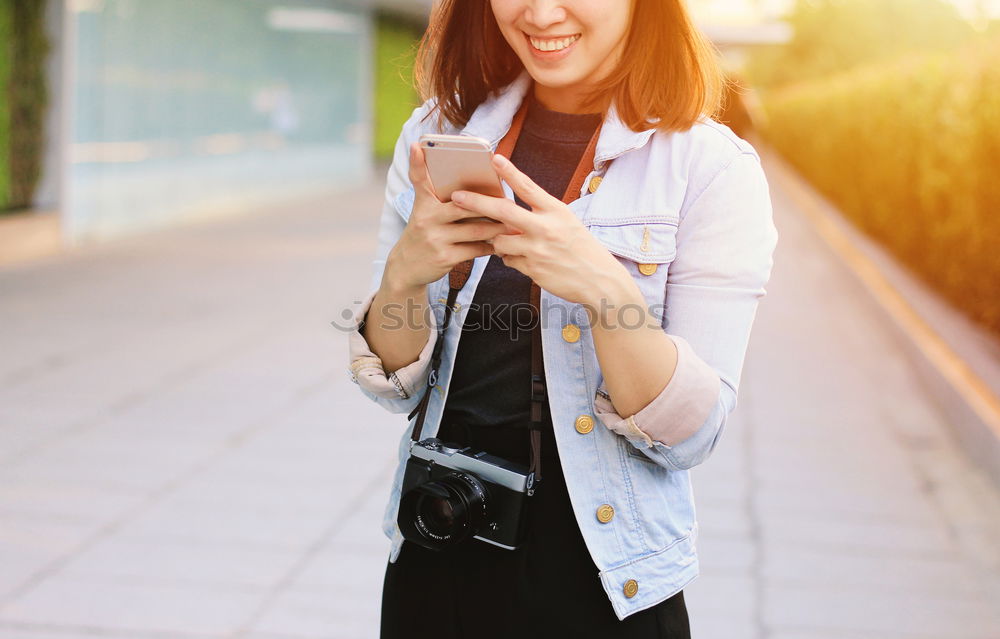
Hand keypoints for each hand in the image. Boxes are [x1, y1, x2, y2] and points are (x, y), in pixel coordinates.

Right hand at [384, 142, 508, 291]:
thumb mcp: (424, 212)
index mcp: (423, 204)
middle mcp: (427, 219)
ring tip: (513, 225)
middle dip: (489, 205)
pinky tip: (499, 244)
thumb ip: (440, 196)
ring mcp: (436, 239)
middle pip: (463, 205)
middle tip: (510, 203)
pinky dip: (490, 246)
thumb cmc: (424, 234)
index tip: (417, 145)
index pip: (419, 179)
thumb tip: (471, 188)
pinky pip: (475, 249)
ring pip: (475, 229)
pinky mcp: (445, 257)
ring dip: (496, 228)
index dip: (417, 162)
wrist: (406, 267)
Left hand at [450, 153, 627, 305]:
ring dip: (498, 240)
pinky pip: (508, 260)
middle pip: (503, 211)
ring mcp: (538, 250)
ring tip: (512, 242)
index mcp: (556, 211)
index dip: (509, 172)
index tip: (493, 158)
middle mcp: (546, 228)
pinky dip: (511, 258)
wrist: (599, 281)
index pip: (528, 186)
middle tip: (456, 197)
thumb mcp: (566, 223)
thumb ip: (539, 216)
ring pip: (500, 240)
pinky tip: (526, 259)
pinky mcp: (532, 269)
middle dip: (476, 202)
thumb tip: (508, 217)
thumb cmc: (581, 248)